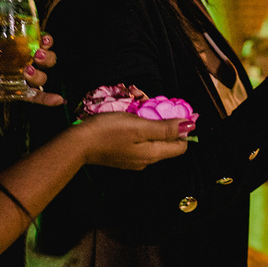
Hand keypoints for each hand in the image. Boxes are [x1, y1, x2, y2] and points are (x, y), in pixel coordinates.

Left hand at [0, 26, 64, 107]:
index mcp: (21, 47)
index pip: (41, 42)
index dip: (47, 40)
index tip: (44, 38)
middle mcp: (27, 62)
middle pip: (48, 59)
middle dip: (47, 57)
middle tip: (37, 55)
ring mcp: (25, 79)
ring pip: (43, 77)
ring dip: (40, 74)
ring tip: (27, 71)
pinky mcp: (20, 93)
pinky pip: (37, 97)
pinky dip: (48, 99)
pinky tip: (59, 100)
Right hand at [73, 111, 187, 169]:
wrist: (77, 144)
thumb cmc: (108, 132)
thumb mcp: (139, 126)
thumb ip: (165, 128)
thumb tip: (190, 126)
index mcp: (153, 154)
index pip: (181, 146)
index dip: (182, 129)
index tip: (175, 111)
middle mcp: (146, 160)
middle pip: (167, 143)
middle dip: (166, 124)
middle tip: (154, 106)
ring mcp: (134, 159)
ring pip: (153, 140)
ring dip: (152, 124)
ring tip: (141, 109)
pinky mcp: (123, 155)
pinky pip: (140, 141)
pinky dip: (140, 129)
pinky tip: (130, 119)